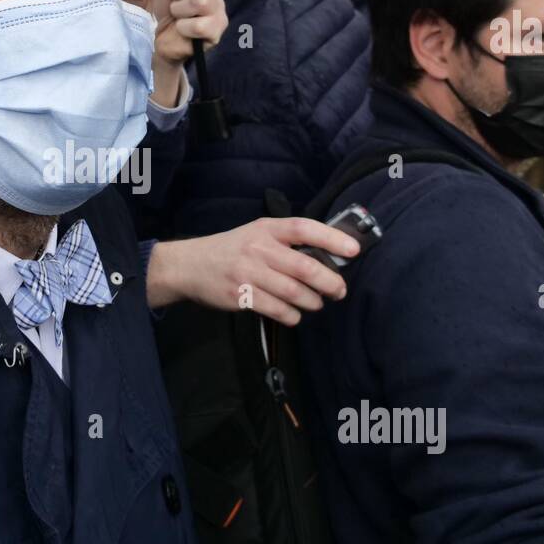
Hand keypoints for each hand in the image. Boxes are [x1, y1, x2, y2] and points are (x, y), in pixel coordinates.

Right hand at [146, 217, 359, 325]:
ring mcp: (248, 273)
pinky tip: (295, 315)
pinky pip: (277, 310)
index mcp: (267, 228)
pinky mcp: (240, 296)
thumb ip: (286, 241)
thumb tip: (328, 257)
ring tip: (317, 303)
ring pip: (294, 292)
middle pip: (305, 266)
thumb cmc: (232, 249)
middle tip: (340, 291)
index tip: (354, 250)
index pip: (304, 228)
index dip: (332, 238)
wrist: (189, 265)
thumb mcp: (256, 234)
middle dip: (330, 282)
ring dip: (312, 302)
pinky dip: (292, 315)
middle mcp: (258, 248)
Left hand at [150, 0, 225, 106]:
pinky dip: (184, 28)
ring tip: (174, 15)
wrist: (152, 42)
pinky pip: (200, 24)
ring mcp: (218, 7)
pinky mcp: (218, 29)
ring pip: (200, 1)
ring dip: (179, 11)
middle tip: (170, 0)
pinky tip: (180, 29)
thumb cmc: (153, 7)